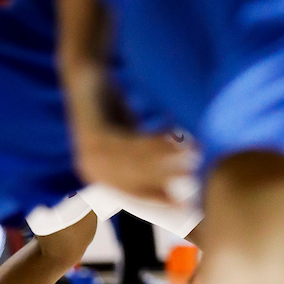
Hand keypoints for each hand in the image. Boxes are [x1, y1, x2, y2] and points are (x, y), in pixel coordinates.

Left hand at [63, 54, 194, 200]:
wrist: (87, 79)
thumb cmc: (111, 110)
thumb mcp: (130, 138)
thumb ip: (148, 157)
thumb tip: (180, 171)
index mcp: (99, 176)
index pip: (134, 195)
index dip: (160, 201)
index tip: (185, 205)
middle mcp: (91, 170)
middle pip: (136, 182)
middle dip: (168, 180)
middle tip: (196, 177)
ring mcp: (90, 153)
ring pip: (135, 163)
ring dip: (167, 159)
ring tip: (194, 154)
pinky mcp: (94, 134)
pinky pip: (130, 143)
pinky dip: (155, 141)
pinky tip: (175, 135)